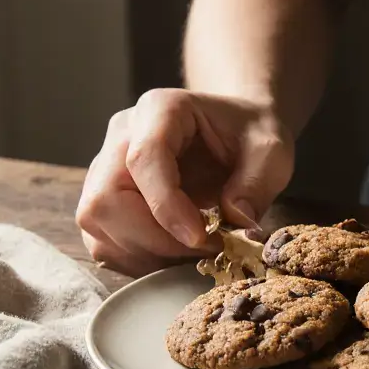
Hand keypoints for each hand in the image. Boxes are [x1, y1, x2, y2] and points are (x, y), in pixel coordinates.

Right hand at [76, 88, 293, 276]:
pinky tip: (172, 257)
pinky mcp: (105, 198)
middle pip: (106, 198)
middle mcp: (122, 135)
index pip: (143, 159)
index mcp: (160, 110)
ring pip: (97, 222)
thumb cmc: (249, 134)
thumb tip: (237, 221)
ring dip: (144, 253)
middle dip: (152, 238)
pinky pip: (101, 239)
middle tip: (202, 251)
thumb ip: (258, 182)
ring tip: (192, 255)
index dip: (166, 206)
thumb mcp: (271, 149)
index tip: (199, 237)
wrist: (235, 131)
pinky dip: (135, 259)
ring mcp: (106, 167)